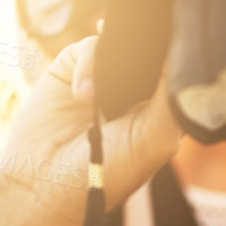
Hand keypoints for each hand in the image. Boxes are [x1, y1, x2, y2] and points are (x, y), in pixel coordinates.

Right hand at [0, 37, 179, 208]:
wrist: (47, 185)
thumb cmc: (108, 173)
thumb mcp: (155, 139)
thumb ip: (171, 97)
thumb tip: (179, 54)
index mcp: (160, 109)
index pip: (176, 69)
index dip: (178, 53)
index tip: (178, 40)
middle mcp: (133, 93)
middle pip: (149, 50)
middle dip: (148, 46)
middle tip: (143, 45)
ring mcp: (103, 81)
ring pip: (120, 44)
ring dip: (115, 61)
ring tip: (97, 99)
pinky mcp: (73, 71)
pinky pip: (89, 48)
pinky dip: (88, 65)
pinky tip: (82, 97)